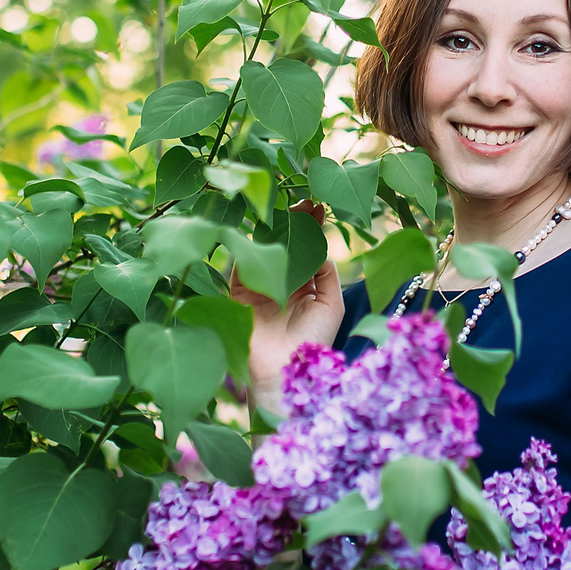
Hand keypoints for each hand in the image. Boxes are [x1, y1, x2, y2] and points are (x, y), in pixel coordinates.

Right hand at [241, 205, 342, 409]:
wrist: (283, 370)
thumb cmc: (312, 341)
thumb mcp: (332, 305)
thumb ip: (327, 274)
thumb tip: (320, 249)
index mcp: (304, 290)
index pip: (308, 252)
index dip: (313, 229)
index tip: (320, 207)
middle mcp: (280, 284)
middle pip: (286, 246)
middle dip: (295, 222)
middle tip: (306, 200)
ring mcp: (259, 286)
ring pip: (265, 249)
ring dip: (275, 227)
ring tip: (289, 206)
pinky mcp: (238, 291)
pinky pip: (243, 260)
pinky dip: (252, 241)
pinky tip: (264, 224)